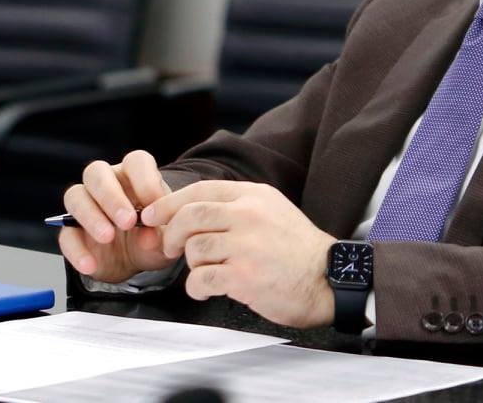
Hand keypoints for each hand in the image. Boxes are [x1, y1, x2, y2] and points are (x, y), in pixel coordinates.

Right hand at [58, 150, 176, 282]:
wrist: (135, 262)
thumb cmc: (152, 236)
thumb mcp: (164, 238)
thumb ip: (160, 236)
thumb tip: (147, 238)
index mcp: (133, 176)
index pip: (136, 161)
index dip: (145, 179)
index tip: (156, 203)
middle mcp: (106, 183)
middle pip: (96, 172)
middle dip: (111, 196)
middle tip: (127, 221)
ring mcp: (85, 205)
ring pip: (75, 196)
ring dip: (90, 216)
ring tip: (107, 237)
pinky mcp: (72, 232)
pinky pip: (66, 235)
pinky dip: (77, 250)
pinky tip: (90, 264)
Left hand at [141, 181, 336, 328]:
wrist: (329, 279)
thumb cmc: (298, 250)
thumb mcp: (272, 210)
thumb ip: (237, 206)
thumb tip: (192, 210)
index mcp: (253, 196)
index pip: (200, 190)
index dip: (169, 203)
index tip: (152, 215)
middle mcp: (248, 216)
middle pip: (190, 217)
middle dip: (171, 233)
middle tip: (169, 248)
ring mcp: (246, 246)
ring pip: (193, 249)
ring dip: (190, 265)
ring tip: (203, 273)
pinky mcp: (244, 277)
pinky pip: (201, 279)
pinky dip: (195, 288)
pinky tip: (205, 291)